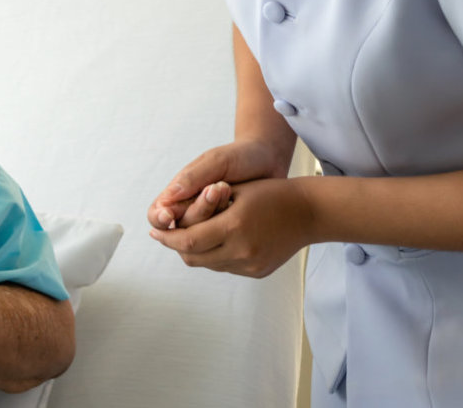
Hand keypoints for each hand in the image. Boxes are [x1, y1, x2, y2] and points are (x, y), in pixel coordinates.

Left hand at [148, 177, 311, 278]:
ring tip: (187, 236)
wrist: (308, 212)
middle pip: (193, 257)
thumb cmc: (270, 193)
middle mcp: (241, 251)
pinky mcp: (256, 272)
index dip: (167, 237)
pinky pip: (225, 267)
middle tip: (165, 235)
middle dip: (176, 246)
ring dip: (195, 252)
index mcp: (234, 226)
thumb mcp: (233, 190)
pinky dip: (214, 256)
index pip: (188, 240)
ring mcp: (250, 265)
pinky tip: (213, 242)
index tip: (155, 231)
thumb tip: (170, 216)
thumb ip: (202, 205)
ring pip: (208, 264)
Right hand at [149, 140, 290, 229]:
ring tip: (231, 191)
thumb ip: (193, 178)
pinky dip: (230, 227)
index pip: (157, 215)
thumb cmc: (241, 155)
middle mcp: (192, 210)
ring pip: (201, 237)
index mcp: (180, 192)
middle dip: (199, 210)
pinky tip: (243, 209)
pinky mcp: (230, 231)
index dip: (159, 220)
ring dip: (215, 215)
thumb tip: (167, 200)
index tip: (170, 216)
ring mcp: (212, 222)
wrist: (272, 161)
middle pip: (180, 229)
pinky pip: (222, 240)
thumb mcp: (217, 160)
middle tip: (219, 188)